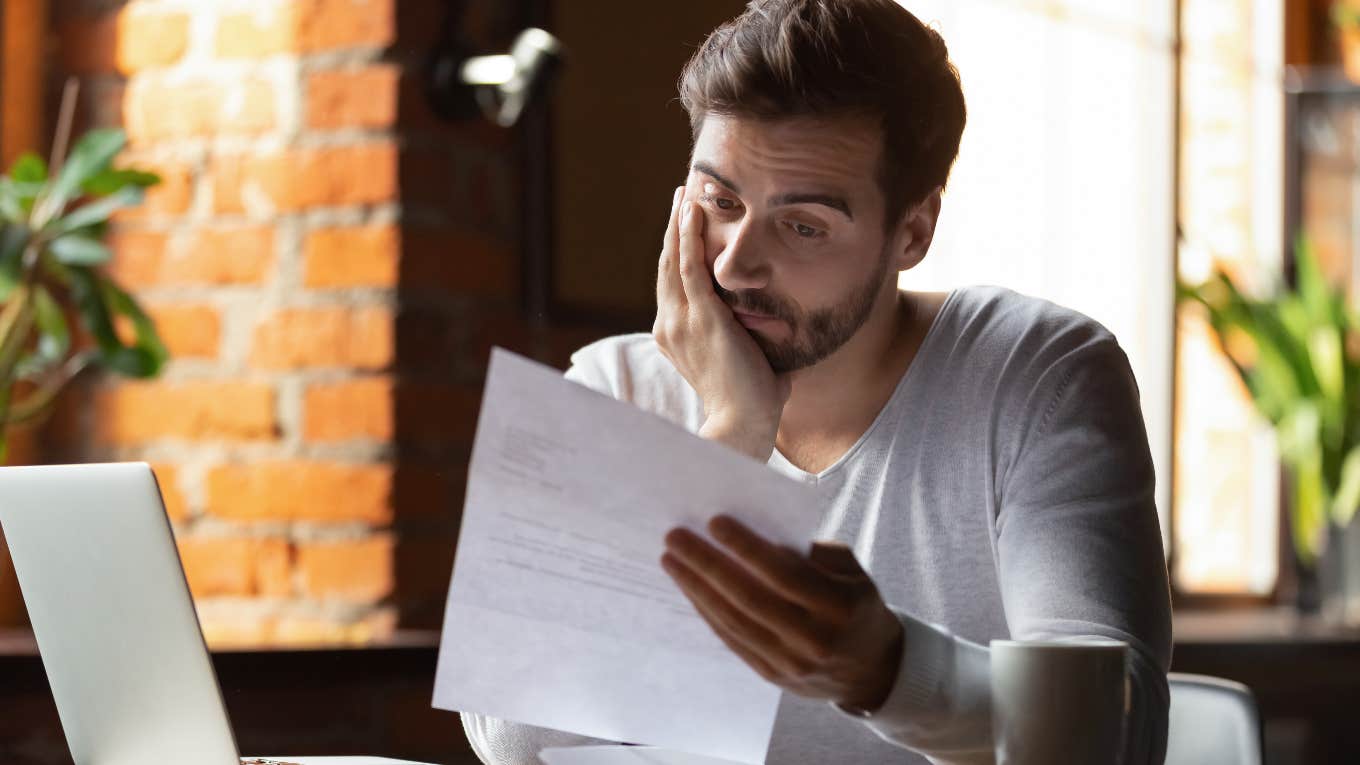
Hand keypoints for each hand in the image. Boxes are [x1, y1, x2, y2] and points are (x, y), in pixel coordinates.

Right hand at [653, 187, 790, 460]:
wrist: (743, 425)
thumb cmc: (752, 402)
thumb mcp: (747, 361)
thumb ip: (754, 341)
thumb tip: (777, 331)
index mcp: (676, 336)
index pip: (673, 284)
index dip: (677, 252)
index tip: (684, 226)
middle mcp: (670, 325)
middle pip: (667, 265)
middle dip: (674, 228)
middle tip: (680, 196)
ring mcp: (681, 320)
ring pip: (674, 259)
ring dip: (679, 223)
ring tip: (683, 193)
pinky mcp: (700, 317)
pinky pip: (690, 267)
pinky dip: (689, 236)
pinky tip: (692, 210)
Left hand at [661, 515, 903, 711]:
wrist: (872, 669)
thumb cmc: (856, 604)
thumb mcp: (852, 571)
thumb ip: (812, 552)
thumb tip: (758, 533)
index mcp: (839, 606)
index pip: (784, 574)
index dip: (747, 548)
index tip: (714, 521)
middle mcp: (814, 639)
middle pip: (750, 598)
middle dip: (707, 565)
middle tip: (676, 537)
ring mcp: (791, 663)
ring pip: (734, 621)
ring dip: (696, 588)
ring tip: (672, 559)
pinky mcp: (772, 675)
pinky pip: (732, 640)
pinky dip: (707, 612)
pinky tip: (689, 588)